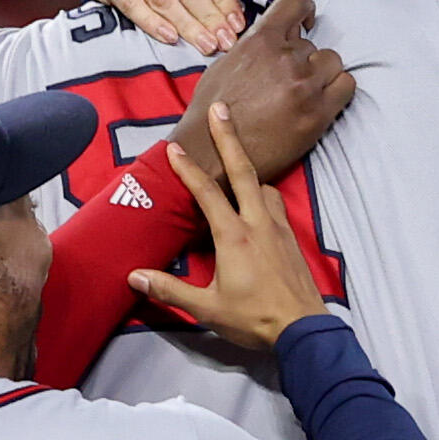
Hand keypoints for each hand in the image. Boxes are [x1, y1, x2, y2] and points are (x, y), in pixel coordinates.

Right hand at [130, 104, 329, 352]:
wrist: (304, 330)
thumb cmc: (254, 318)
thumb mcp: (207, 308)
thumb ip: (170, 290)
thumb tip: (135, 276)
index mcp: (234, 236)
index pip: (207, 193)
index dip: (188, 169)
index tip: (173, 148)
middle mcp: (258, 223)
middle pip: (243, 171)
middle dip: (229, 137)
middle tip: (222, 109)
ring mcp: (279, 229)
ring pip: (264, 186)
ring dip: (248, 168)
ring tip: (235, 158)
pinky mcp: (291, 239)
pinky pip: (276, 203)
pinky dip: (264, 191)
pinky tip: (258, 197)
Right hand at [165, 0, 351, 184]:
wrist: (213, 153)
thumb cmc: (214, 111)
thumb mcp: (226, 63)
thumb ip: (256, 45)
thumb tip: (278, 35)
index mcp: (260, 40)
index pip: (296, 2)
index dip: (305, 10)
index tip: (305, 23)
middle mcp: (286, 58)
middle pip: (312, 43)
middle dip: (302, 58)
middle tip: (287, 80)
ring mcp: (305, 86)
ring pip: (333, 61)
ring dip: (321, 73)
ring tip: (302, 92)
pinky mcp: (319, 114)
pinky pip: (347, 86)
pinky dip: (337, 90)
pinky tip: (320, 100)